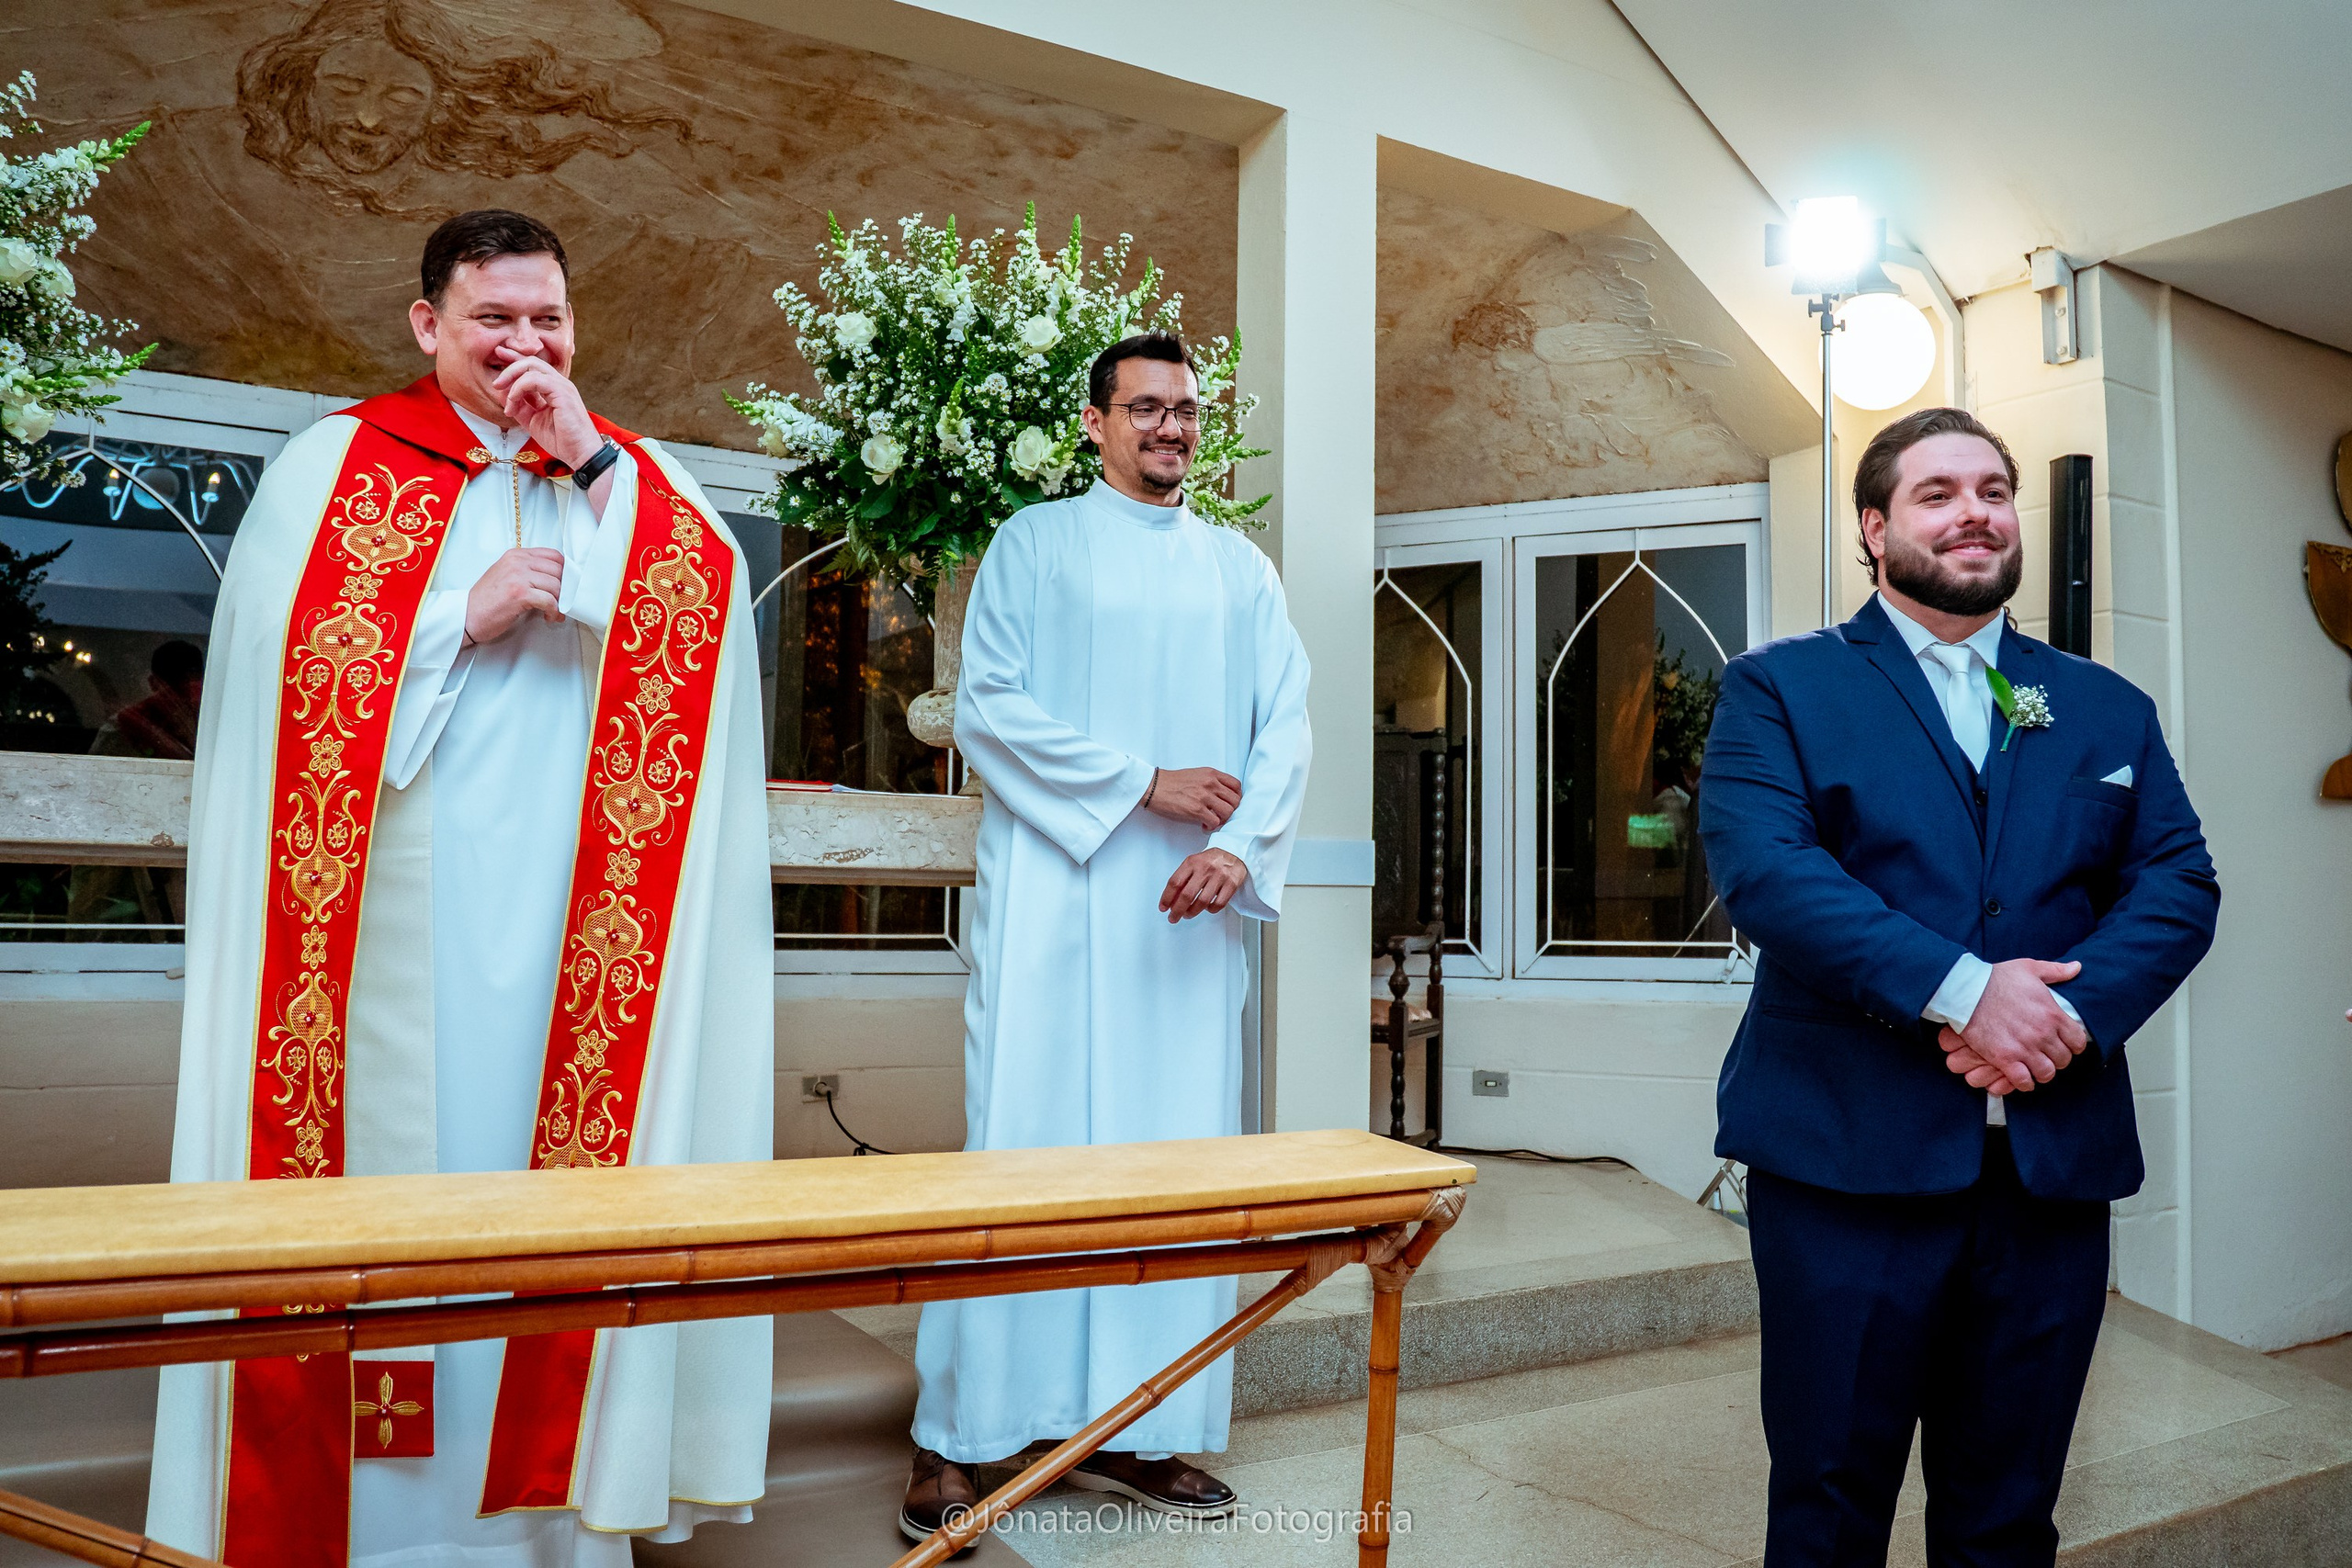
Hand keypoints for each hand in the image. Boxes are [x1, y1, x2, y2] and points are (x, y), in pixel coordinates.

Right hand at [465, 547, 565, 645]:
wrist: (466, 615)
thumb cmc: (487, 600)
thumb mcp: (507, 576)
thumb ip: (529, 572)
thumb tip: (557, 581)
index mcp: (516, 555)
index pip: (554, 555)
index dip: (565, 572)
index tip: (566, 586)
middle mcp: (517, 562)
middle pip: (558, 570)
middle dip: (565, 589)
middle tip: (562, 602)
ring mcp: (518, 576)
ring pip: (556, 585)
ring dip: (560, 602)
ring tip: (554, 612)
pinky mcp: (519, 594)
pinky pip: (549, 600)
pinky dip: (554, 611)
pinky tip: (548, 617)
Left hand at [489, 346, 600, 469]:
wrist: (580, 454)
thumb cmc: (562, 440)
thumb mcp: (532, 421)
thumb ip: (519, 406)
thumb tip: (503, 394)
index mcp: (554, 389)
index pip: (532, 367)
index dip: (514, 359)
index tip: (499, 355)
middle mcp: (559, 383)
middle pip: (530, 361)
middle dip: (509, 367)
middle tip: (496, 383)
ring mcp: (562, 386)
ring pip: (531, 366)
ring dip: (512, 379)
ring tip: (505, 398)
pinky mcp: (562, 392)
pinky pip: (535, 379)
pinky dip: (519, 388)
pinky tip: (514, 402)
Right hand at [1144, 767, 1241, 831]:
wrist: (1154, 787)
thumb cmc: (1172, 782)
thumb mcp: (1196, 775)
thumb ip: (1210, 782)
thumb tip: (1221, 796)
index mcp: (1211, 774)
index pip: (1236, 786)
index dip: (1236, 797)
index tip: (1229, 804)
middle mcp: (1211, 783)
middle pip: (1235, 801)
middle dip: (1231, 811)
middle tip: (1221, 815)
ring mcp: (1204, 796)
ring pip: (1228, 812)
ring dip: (1222, 820)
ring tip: (1212, 821)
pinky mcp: (1196, 810)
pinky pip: (1215, 822)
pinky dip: (1211, 826)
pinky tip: (1203, 825)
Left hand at [1159, 849, 1246, 922]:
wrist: (1232, 852)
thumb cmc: (1210, 860)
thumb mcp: (1193, 863)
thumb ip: (1182, 879)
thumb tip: (1171, 900)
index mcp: (1192, 862)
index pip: (1175, 882)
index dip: (1167, 897)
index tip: (1163, 907)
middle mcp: (1205, 869)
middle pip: (1187, 895)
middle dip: (1177, 910)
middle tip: (1173, 917)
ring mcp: (1219, 877)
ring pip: (1202, 902)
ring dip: (1192, 912)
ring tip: (1187, 914)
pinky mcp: (1231, 884)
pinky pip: (1218, 904)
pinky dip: (1210, 910)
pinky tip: (1207, 908)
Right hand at [1938, 958, 2087, 1094]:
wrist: (1966, 991)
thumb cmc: (1997, 978)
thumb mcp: (2030, 968)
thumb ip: (2056, 971)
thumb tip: (2077, 967)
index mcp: (2052, 1014)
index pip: (2078, 1042)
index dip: (2073, 1045)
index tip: (2064, 1044)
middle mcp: (2042, 1034)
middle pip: (2063, 1060)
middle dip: (2057, 1059)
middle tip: (2047, 1055)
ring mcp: (2024, 1048)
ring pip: (2046, 1073)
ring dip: (2042, 1072)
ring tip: (2034, 1067)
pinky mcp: (2004, 1058)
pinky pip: (2023, 1081)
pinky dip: (2024, 1082)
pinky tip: (2020, 1076)